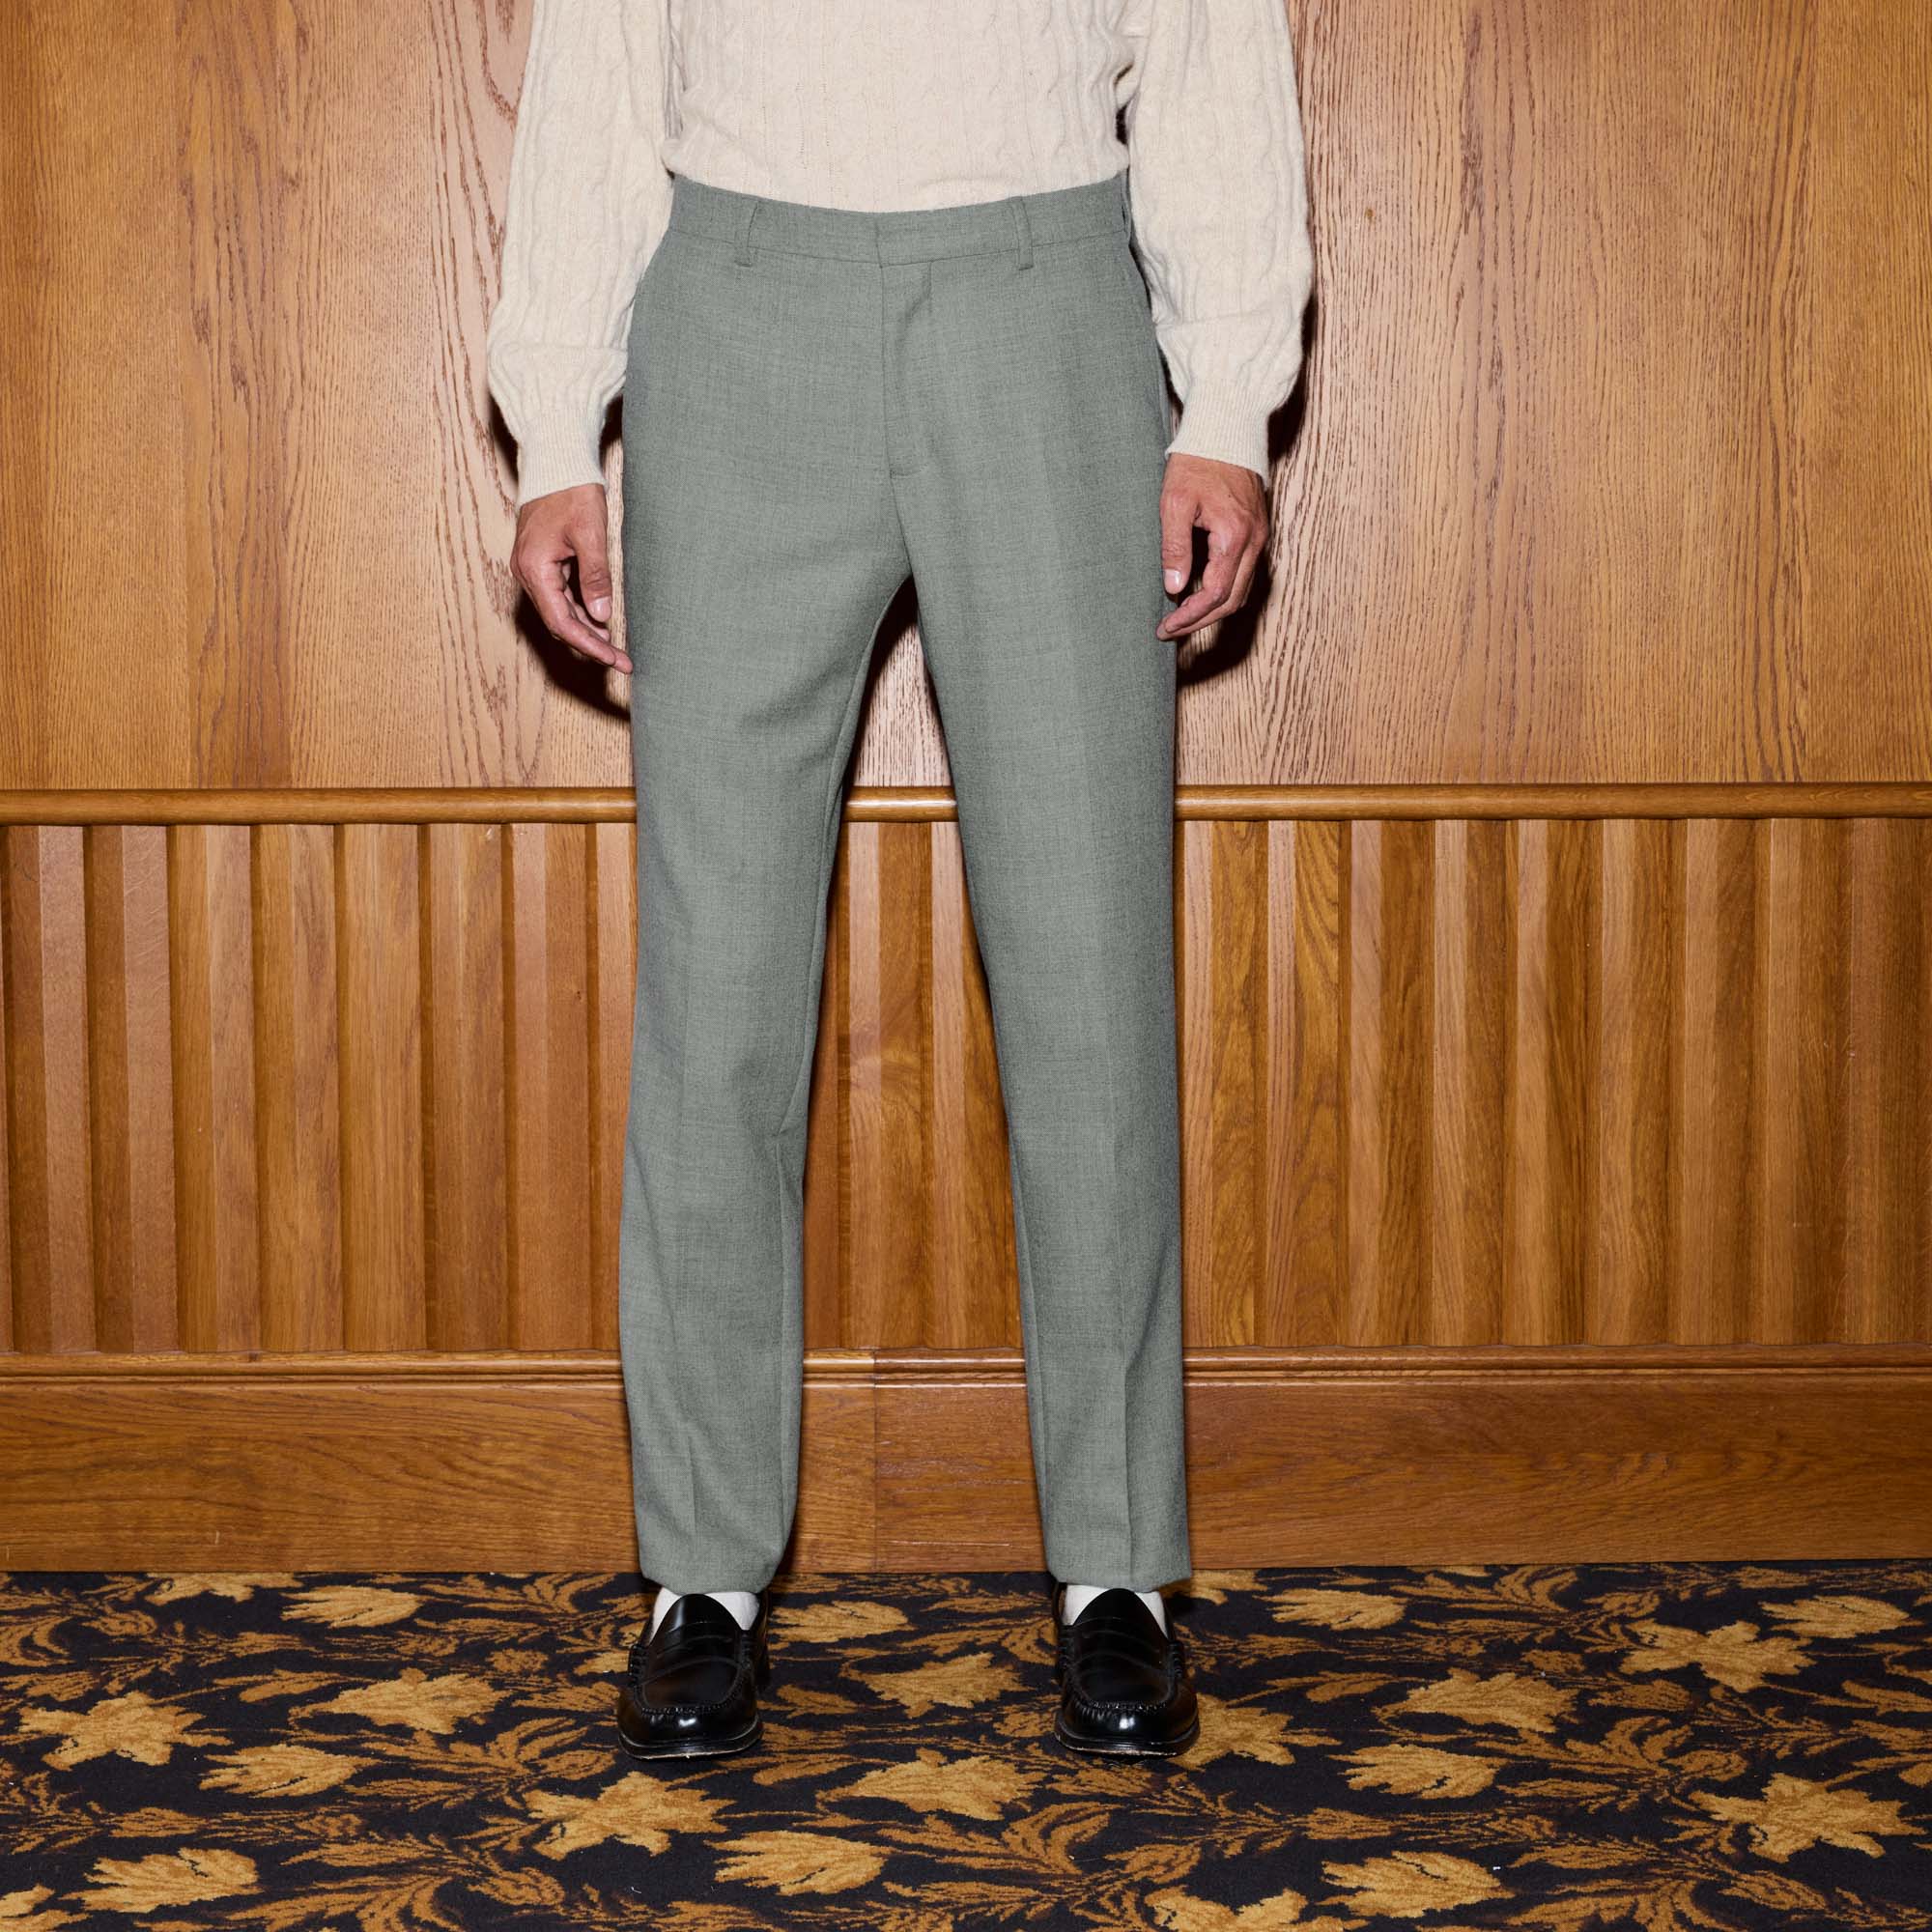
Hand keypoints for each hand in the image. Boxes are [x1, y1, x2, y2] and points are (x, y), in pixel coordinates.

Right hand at [510, 482, 630, 672]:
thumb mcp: (590, 534)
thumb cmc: (572, 490)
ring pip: (560, 612)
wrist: (555, 459)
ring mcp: (532, 568)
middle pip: (559, 622)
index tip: (615, 659)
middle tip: (622, 660)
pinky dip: (581, 611)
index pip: (562, 622)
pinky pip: (560, 596)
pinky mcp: (541, 562)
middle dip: (591, 643)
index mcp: (535, 569)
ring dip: (587, 630)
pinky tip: (602, 620)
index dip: (590, 645)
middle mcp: (527, 573)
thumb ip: (596, 576)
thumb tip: (602, 617)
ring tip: (616, 646)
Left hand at [1156, 454, 1267, 640]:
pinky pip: (1243, 572)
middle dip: (1201, 620)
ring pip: (1240, 590)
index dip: (1190, 617)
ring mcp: (1259, 537)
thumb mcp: (1175, 503)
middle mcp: (1254, 541)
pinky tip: (1197, 590)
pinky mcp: (1256, 531)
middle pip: (1232, 601)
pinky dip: (1222, 589)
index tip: (1166, 628)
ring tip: (1181, 615)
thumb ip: (1175, 547)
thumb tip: (1175, 587)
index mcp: (1235, 537)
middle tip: (1171, 629)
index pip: (1215, 595)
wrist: (1227, 428)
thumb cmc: (1198, 461)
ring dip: (1212, 608)